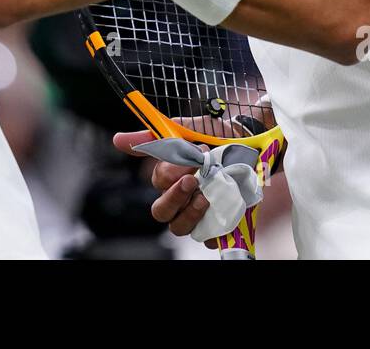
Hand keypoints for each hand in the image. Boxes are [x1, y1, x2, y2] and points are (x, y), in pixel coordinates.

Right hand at [113, 128, 219, 245]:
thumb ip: (154, 136)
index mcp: (170, 178)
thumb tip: (117, 140)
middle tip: (192, 180)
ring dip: (190, 213)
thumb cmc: (216, 138)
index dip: (170, 172)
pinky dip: (213, 229)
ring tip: (206, 197)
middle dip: (174, 196)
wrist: (252, 146)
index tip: (191, 157)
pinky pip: (209, 239)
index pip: (159, 182)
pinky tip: (221, 212)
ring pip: (179, 227)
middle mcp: (181, 199)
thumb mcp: (187, 130)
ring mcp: (198, 215)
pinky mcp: (218, 227)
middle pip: (161, 211)